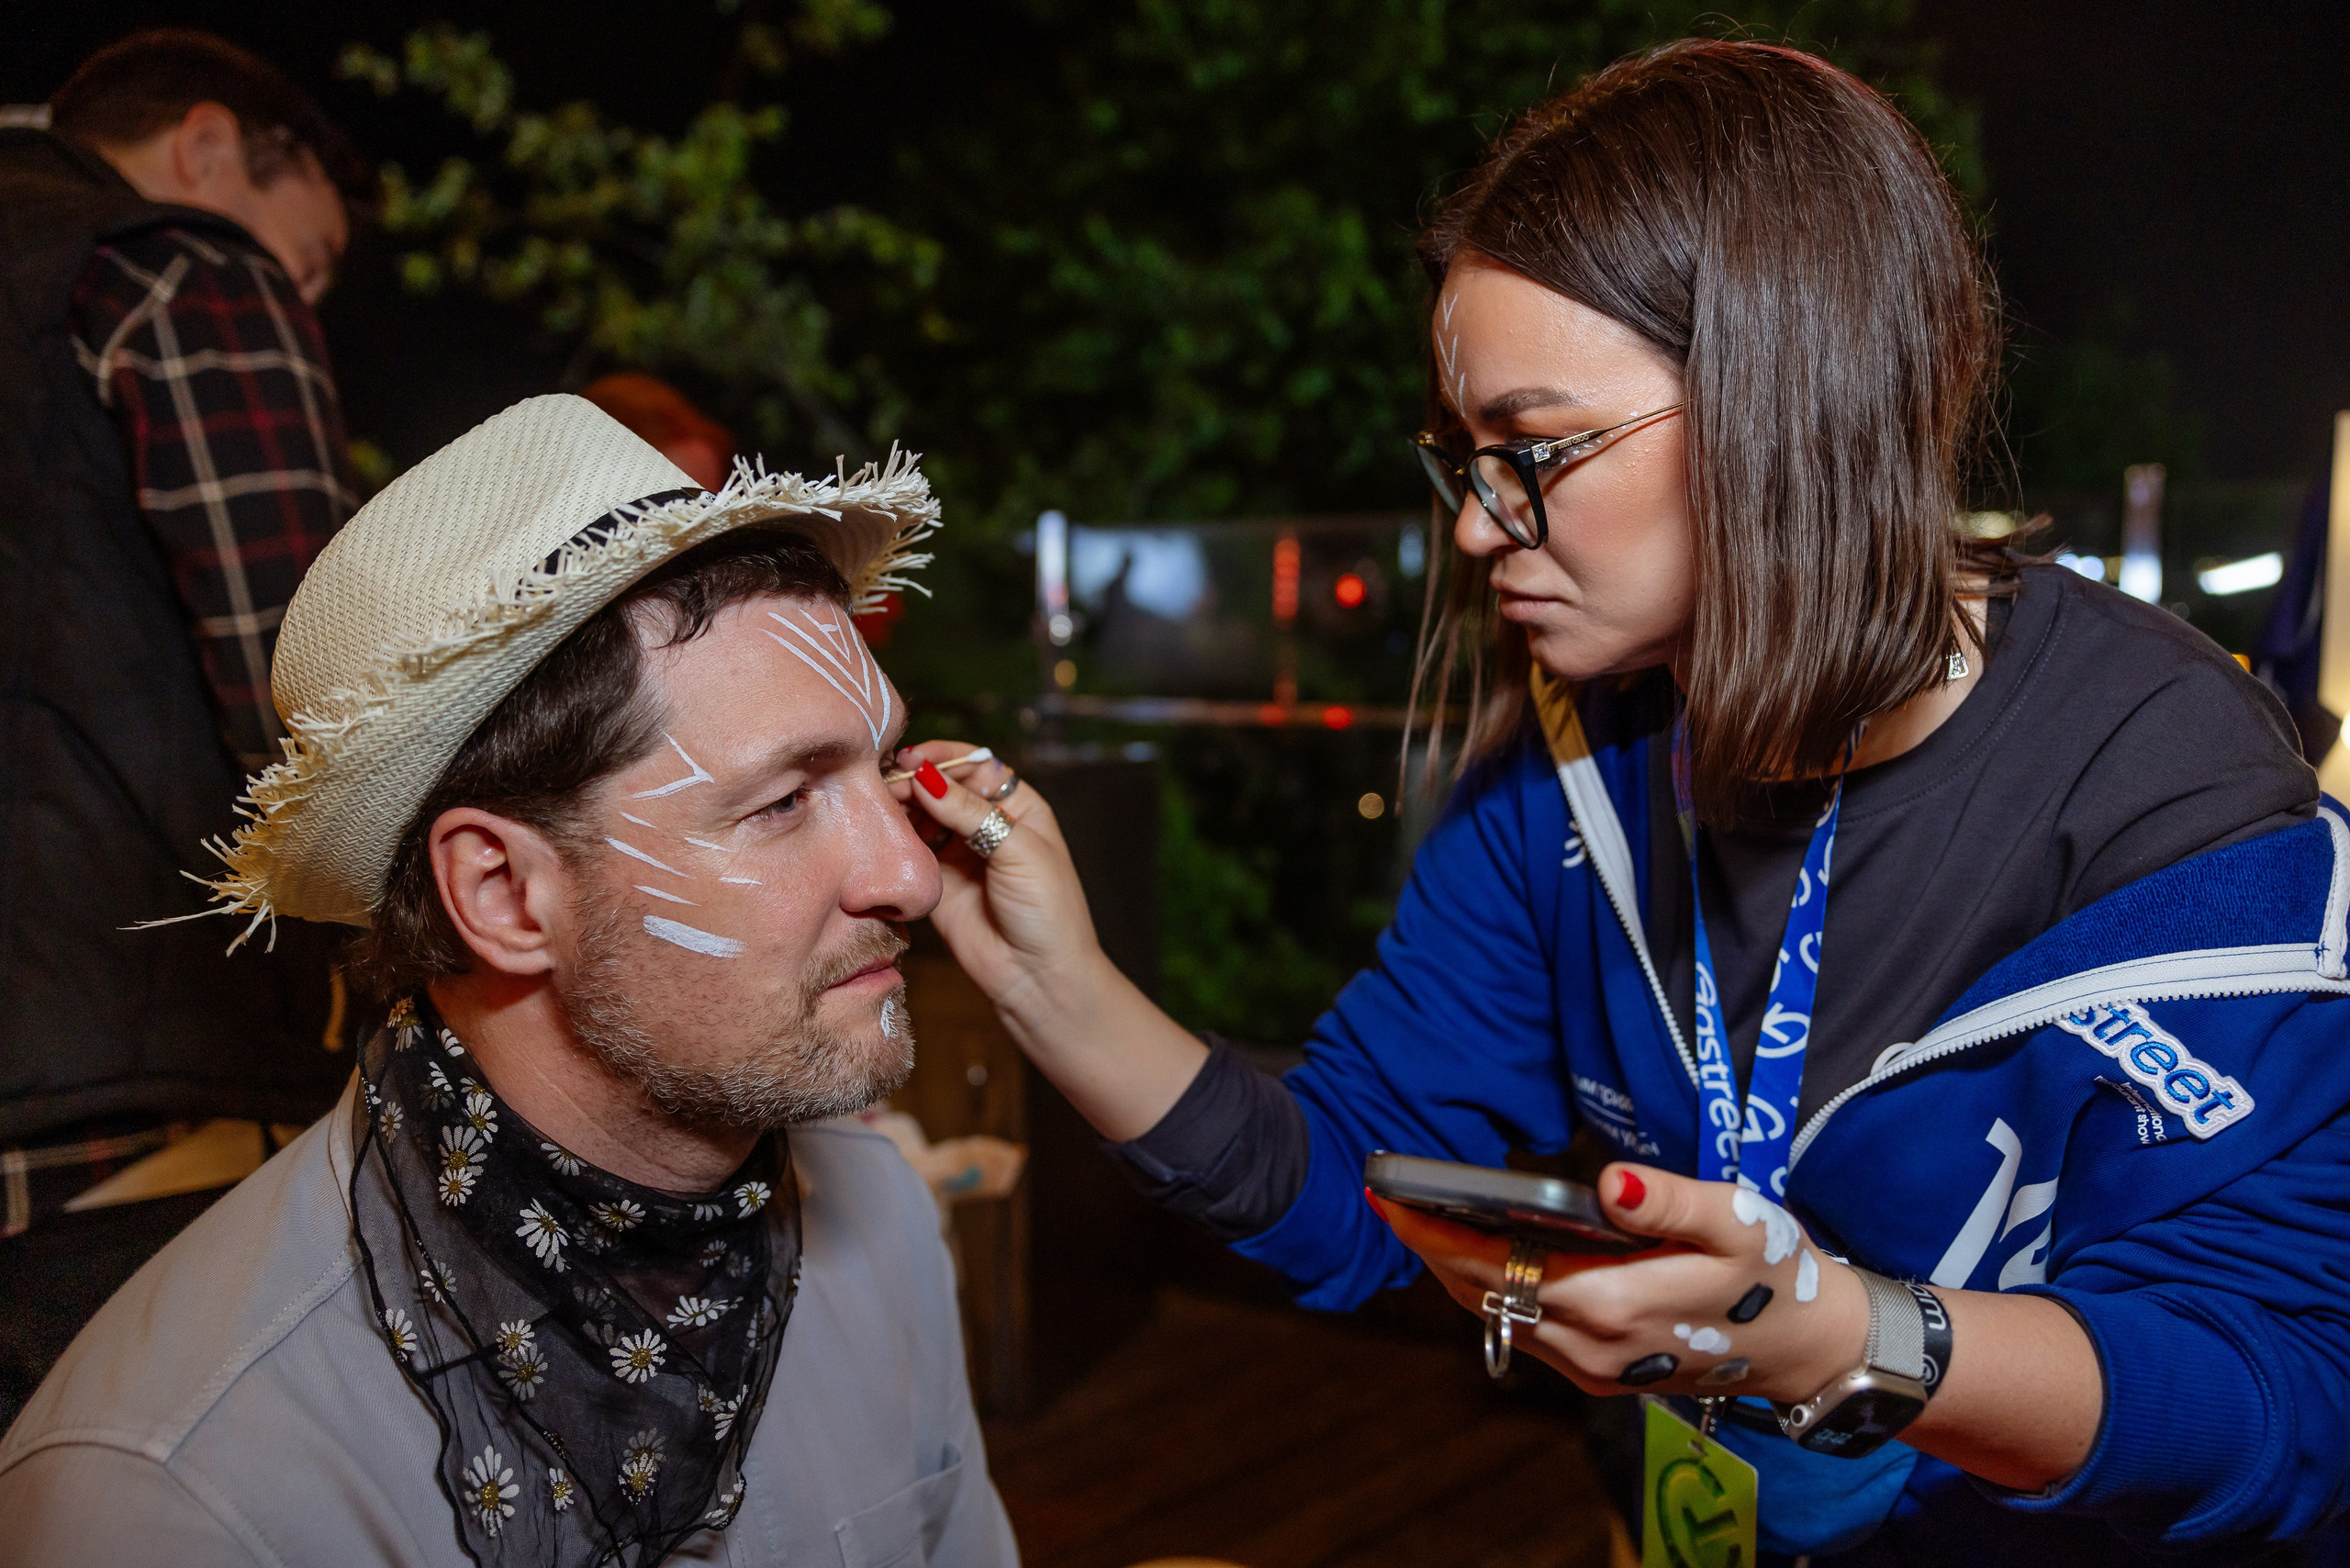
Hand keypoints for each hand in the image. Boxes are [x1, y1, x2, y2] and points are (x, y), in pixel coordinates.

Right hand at [888, 740, 1101, 1012]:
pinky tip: (883, 829)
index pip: (975, 765)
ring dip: (901, 804)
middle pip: (943, 786)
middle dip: (916, 778)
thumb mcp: (1018, 849)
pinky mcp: (936, 880)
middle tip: (887, 780)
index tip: (914, 758)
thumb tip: (924, 775)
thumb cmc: (1048, 909)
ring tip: (880, 802)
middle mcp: (985, 824)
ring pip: (922, 814)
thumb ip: (969, 812)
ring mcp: (959, 852)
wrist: (1038, 976)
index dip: (944, 757)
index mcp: (1018, 806)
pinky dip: (895, 836)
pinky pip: (910, 848)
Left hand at [1371, 1164, 1868, 1403]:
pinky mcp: (1600, 1375)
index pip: (1496, 1264)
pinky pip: (1524, 1329)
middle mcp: (1590, 1346)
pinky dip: (1492, 1290)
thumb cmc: (1774, 1272)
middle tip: (1390, 1196)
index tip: (1390, 1196)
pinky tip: (1484, 1254)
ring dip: (1457, 1270)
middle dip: (1431, 1246)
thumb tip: (1607, 1181)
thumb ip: (1668, 1201)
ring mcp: (1592, 1368)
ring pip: (1499, 1315)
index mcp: (1612, 1304)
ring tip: (1423, 1218)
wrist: (1809, 1349)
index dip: (1435, 1232)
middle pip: (1483, 1293)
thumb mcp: (1735, 1222)